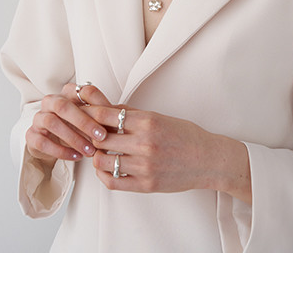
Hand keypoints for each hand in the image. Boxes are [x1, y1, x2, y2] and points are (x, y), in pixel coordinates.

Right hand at [25, 82, 120, 176]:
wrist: (54, 145)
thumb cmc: (78, 129)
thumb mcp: (92, 121)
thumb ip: (102, 116)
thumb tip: (119, 119)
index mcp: (67, 93)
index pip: (80, 91)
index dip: (96, 104)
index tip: (111, 121)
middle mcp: (50, 102)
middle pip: (63, 105)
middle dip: (83, 121)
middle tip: (101, 137)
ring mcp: (38, 118)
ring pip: (51, 122)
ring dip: (72, 138)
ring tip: (89, 151)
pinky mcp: (31, 135)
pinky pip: (42, 141)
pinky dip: (60, 150)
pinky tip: (76, 157)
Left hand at [87, 109, 251, 198]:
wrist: (208, 160)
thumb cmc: (186, 136)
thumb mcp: (160, 117)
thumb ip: (132, 114)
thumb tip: (105, 107)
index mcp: (148, 121)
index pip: (105, 115)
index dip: (89, 114)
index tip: (83, 114)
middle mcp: (144, 143)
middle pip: (100, 138)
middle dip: (90, 136)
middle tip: (88, 136)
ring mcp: (144, 166)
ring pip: (102, 161)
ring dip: (96, 156)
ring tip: (100, 153)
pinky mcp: (146, 185)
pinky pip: (112, 182)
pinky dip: (103, 175)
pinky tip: (106, 169)